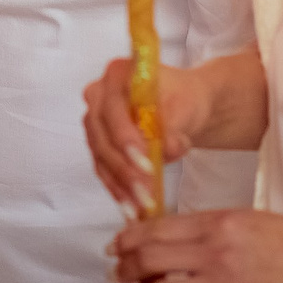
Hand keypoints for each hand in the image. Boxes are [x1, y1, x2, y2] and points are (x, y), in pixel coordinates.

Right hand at [82, 57, 208, 214]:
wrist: (184, 109)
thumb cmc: (185, 100)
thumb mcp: (186, 107)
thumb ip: (173, 126)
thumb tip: (166, 148)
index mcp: (117, 74)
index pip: (113, 108)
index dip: (125, 137)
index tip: (145, 164)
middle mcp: (98, 95)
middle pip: (101, 136)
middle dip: (123, 168)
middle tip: (144, 193)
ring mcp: (96, 121)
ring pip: (100, 156)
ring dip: (120, 184)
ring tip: (140, 206)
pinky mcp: (99, 144)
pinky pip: (103, 168)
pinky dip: (117, 189)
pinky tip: (130, 208)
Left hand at [110, 208, 282, 282]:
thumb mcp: (244, 217)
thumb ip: (204, 226)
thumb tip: (162, 235)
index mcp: (218, 224)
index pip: (156, 230)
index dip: (128, 239)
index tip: (116, 244)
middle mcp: (216, 255)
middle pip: (150, 262)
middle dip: (126, 268)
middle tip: (117, 271)